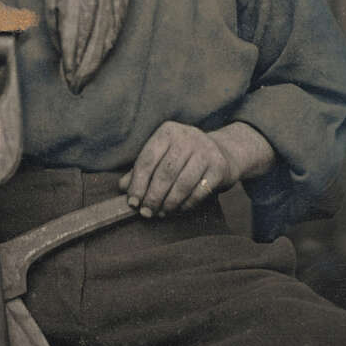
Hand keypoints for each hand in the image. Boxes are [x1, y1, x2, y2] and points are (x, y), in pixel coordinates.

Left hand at [118, 120, 274, 218]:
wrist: (223, 152)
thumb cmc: (184, 157)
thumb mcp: (162, 157)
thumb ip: (141, 170)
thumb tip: (123, 187)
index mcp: (167, 131)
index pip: (147, 159)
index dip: (138, 183)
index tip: (132, 202)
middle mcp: (187, 137)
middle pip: (164, 173)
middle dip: (153, 197)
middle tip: (146, 212)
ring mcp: (205, 150)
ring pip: (182, 184)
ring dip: (169, 203)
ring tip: (161, 213)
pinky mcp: (219, 167)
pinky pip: (199, 191)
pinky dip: (186, 205)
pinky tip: (178, 210)